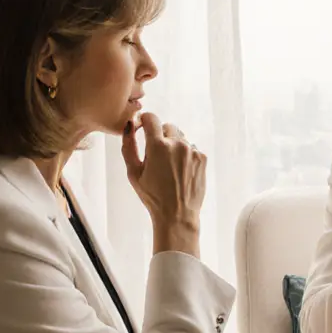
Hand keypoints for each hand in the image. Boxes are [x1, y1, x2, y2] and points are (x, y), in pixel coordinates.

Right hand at [121, 113, 205, 255]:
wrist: (177, 214)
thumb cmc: (152, 196)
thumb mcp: (133, 172)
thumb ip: (128, 146)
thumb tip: (129, 126)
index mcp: (158, 146)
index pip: (152, 118)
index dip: (145, 120)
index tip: (143, 127)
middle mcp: (178, 144)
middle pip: (167, 126)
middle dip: (160, 135)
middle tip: (156, 155)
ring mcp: (192, 150)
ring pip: (180, 138)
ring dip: (174, 146)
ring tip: (169, 167)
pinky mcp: (203, 158)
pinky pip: (191, 148)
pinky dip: (185, 155)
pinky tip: (180, 171)